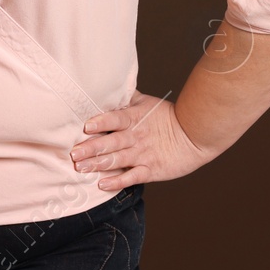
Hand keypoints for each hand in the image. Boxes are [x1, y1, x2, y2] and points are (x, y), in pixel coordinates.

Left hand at [69, 88, 215, 190]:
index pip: (116, 118)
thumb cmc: (169, 117)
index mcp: (135, 118)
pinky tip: (102, 184)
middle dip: (92, 148)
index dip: (102, 122)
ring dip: (99, 164)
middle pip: (112, 142)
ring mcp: (143, 154)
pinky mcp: (151, 170)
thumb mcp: (147, 103)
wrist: (194, 135)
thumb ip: (127, 97)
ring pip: (118, 159)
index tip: (86, 126)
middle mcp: (137, 137)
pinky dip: (118, 181)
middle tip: (74, 154)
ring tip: (81, 168)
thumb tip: (110, 85)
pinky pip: (132, 177)